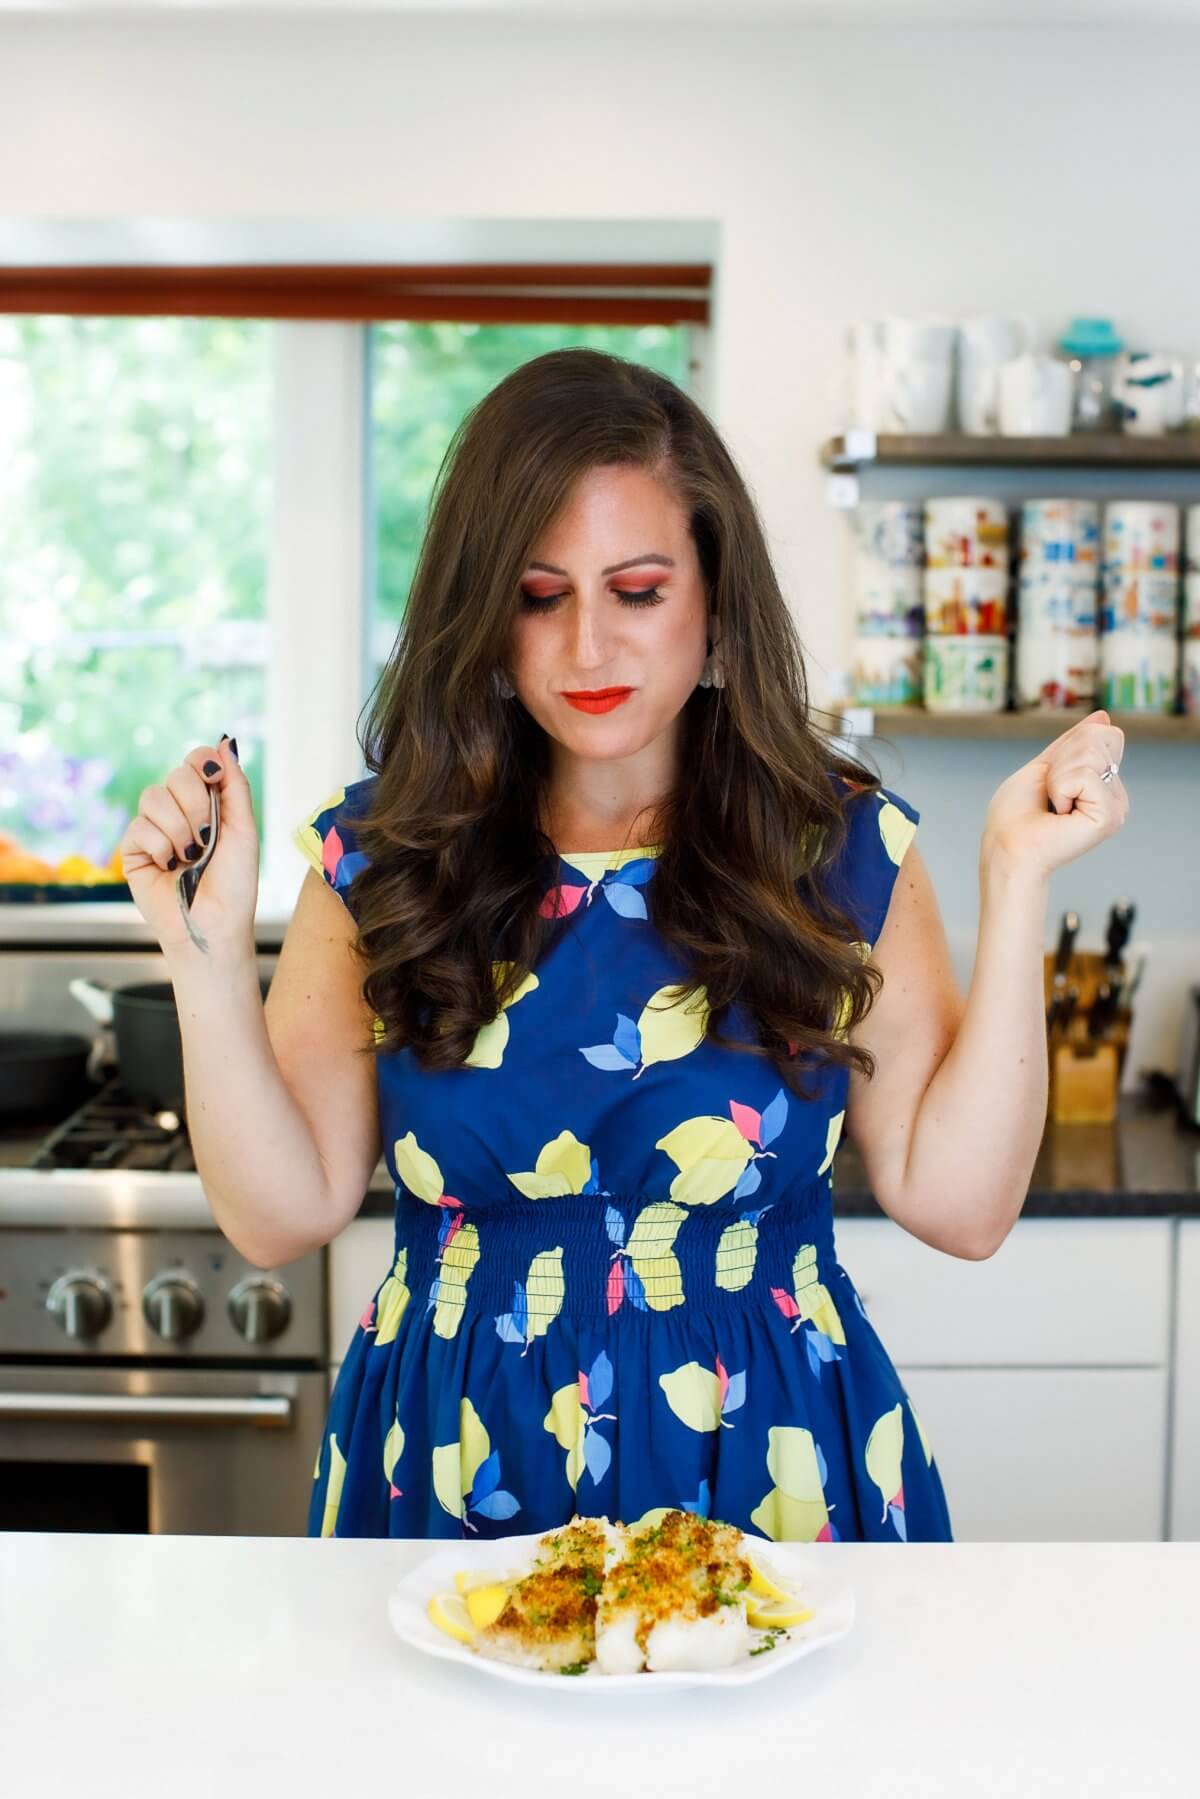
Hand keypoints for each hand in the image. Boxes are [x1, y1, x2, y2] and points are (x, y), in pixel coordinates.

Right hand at [118, 737, 259, 956]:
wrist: (215, 924)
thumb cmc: (235, 884)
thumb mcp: (244, 830)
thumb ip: (235, 786)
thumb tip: (225, 741)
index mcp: (208, 804)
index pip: (195, 762)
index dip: (202, 763)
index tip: (215, 776)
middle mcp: (179, 812)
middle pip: (175, 775)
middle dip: (197, 803)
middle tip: (207, 836)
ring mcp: (154, 829)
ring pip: (153, 797)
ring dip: (179, 828)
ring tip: (192, 856)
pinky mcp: (134, 850)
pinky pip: (139, 827)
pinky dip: (161, 847)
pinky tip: (171, 867)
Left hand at [981, 709, 1128, 882]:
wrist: (1006, 846)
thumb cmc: (1016, 814)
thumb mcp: (1045, 766)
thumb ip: (1074, 743)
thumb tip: (1104, 717)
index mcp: (1102, 784)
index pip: (1104, 734)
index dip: (1068, 748)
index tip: (1050, 779)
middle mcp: (1115, 795)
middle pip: (1099, 738)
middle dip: (1061, 760)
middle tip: (1049, 795)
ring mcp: (1116, 805)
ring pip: (1091, 753)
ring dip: (1058, 775)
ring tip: (1053, 805)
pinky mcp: (1111, 815)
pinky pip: (1085, 774)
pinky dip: (1061, 787)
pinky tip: (1059, 813)